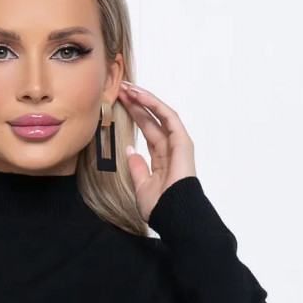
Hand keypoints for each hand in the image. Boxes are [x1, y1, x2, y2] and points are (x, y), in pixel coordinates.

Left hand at [117, 81, 196, 222]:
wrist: (172, 214)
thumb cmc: (160, 206)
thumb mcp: (141, 185)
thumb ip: (137, 167)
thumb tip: (130, 151)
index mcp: (162, 158)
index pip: (147, 131)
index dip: (135, 116)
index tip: (120, 104)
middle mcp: (171, 148)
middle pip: (152, 119)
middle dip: (136, 104)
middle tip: (120, 89)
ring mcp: (178, 143)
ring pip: (160, 114)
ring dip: (144, 99)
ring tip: (128, 88)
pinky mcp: (182, 141)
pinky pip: (168, 117)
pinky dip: (154, 104)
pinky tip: (140, 95)